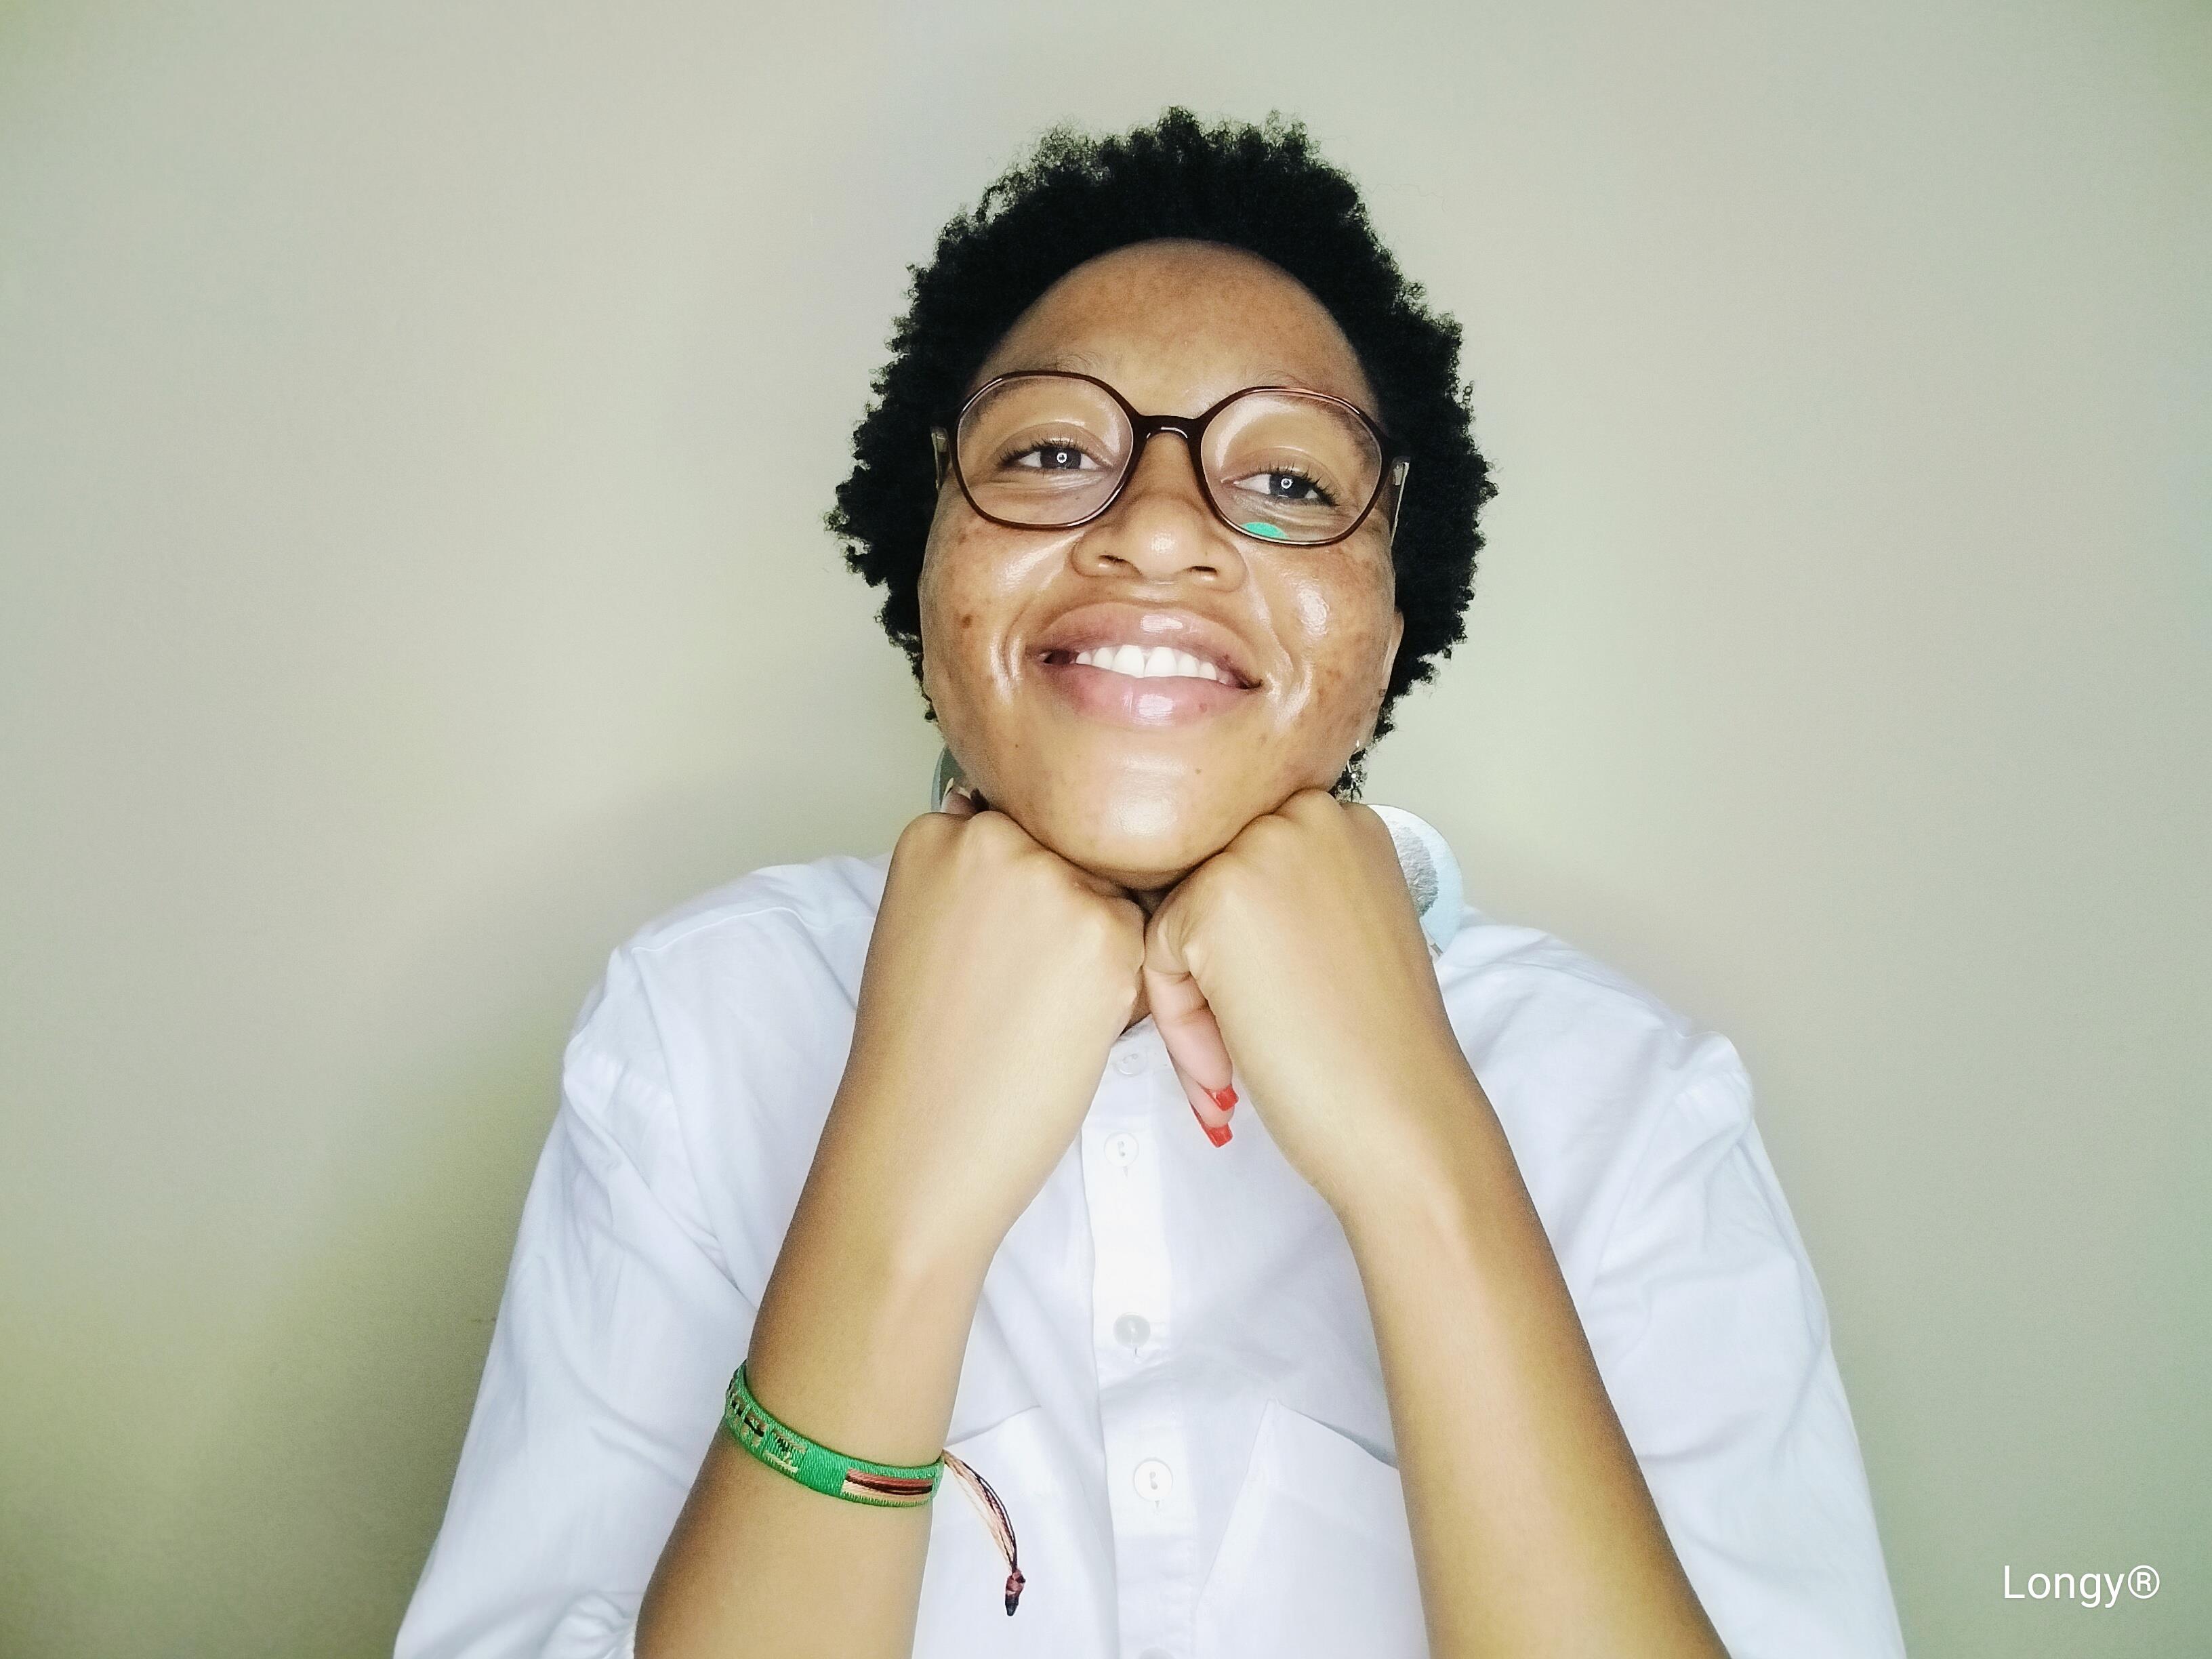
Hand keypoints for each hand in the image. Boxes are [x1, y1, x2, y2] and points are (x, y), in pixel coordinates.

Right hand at [825, 785, 1146, 1273]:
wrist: (923, 1136)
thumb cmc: (918, 1050)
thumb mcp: (919, 926)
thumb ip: (973, 874)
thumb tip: (1039, 843)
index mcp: (937, 832)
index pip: (1019, 828)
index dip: (1020, 895)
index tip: (998, 946)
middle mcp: (994, 838)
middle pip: (1070, 853)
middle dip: (1063, 911)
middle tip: (1016, 987)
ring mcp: (1052, 881)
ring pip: (1110, 894)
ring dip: (1096, 945)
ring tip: (1036, 1009)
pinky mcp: (1107, 933)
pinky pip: (1140, 940)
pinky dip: (1120, 984)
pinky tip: (1067, 1024)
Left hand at [1143, 789, 1471, 1216]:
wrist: (1401, 1114)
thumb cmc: (1381, 1048)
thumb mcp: (1350, 933)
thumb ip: (1294, 899)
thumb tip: (1223, 909)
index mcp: (1348, 822)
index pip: (1250, 865)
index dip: (1247, 946)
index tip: (1273, 1007)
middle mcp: (1307, 815)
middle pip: (1209, 884)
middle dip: (1214, 969)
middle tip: (1245, 1043)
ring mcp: (1262, 848)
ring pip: (1178, 918)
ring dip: (1194, 1000)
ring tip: (1235, 1064)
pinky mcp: (1216, 897)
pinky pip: (1159, 954)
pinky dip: (1180, 1020)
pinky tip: (1228, 1068)